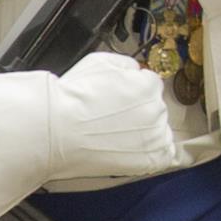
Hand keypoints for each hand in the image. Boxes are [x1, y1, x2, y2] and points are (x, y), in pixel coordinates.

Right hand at [45, 52, 183, 184]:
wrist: (56, 132)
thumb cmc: (72, 99)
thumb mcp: (99, 61)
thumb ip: (126, 64)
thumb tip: (136, 70)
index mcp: (148, 85)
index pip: (150, 85)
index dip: (133, 92)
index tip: (121, 100)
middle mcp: (156, 109)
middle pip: (154, 107)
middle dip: (138, 111)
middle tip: (113, 118)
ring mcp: (155, 136)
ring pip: (159, 130)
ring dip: (144, 132)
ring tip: (116, 136)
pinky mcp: (152, 159)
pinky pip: (165, 154)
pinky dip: (153, 153)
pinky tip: (133, 151)